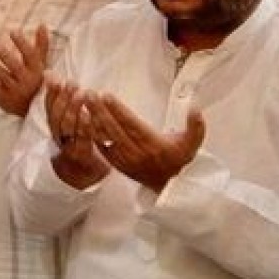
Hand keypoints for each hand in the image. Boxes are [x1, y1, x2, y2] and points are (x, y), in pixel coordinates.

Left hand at [0, 26, 49, 116]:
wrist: (31, 109)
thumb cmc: (34, 78)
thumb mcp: (40, 63)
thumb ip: (41, 44)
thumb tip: (42, 24)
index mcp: (36, 70)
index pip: (30, 55)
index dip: (22, 43)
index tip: (13, 31)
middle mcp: (26, 80)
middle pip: (15, 66)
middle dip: (5, 55)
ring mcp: (14, 90)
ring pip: (1, 76)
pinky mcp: (3, 97)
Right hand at [45, 78, 109, 188]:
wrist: (82, 171)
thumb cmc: (74, 138)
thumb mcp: (65, 118)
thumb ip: (58, 97)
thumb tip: (49, 73)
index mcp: (54, 126)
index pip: (48, 107)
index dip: (51, 93)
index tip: (57, 79)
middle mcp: (58, 136)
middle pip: (57, 116)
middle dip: (63, 98)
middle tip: (72, 84)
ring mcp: (69, 146)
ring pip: (67, 127)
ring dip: (74, 109)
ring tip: (82, 94)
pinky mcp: (82, 154)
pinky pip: (82, 139)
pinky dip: (84, 126)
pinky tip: (89, 114)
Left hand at [83, 91, 204, 192]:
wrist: (170, 185)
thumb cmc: (179, 158)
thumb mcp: (193, 143)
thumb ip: (195, 126)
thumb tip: (195, 109)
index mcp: (153, 144)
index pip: (131, 124)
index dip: (118, 110)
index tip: (106, 95)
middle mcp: (136, 152)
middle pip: (114, 129)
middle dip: (99, 110)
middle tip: (88, 94)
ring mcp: (124, 159)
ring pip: (105, 138)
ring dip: (92, 120)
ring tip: (82, 103)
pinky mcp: (116, 163)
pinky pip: (101, 148)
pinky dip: (91, 134)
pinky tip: (83, 121)